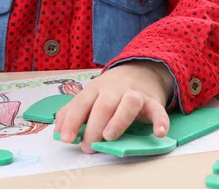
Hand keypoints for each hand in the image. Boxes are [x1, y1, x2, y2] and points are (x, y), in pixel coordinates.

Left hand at [54, 61, 173, 153]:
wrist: (140, 71)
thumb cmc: (109, 91)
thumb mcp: (89, 97)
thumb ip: (73, 112)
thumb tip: (59, 131)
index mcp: (95, 89)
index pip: (81, 103)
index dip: (73, 121)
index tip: (67, 139)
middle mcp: (114, 90)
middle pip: (103, 104)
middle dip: (94, 126)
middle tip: (89, 146)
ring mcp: (135, 94)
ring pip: (129, 102)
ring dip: (119, 120)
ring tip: (110, 136)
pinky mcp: (153, 102)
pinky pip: (158, 110)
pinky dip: (160, 121)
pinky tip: (158, 133)